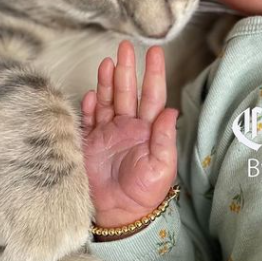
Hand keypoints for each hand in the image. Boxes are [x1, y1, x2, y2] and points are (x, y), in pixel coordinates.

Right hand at [81, 41, 178, 229]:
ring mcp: (108, 134)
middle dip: (127, 69)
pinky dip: (89, 105)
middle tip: (126, 45)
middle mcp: (128, 128)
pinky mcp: (90, 143)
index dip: (153, 74)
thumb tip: (173, 110)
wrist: (118, 215)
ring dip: (108, 81)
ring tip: (108, 62)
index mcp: (148, 131)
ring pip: (108, 100)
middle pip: (128, 92)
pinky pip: (88, 119)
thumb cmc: (144, 194)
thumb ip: (164, 138)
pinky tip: (91, 93)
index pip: (153, 96)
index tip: (154, 52)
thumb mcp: (161, 167)